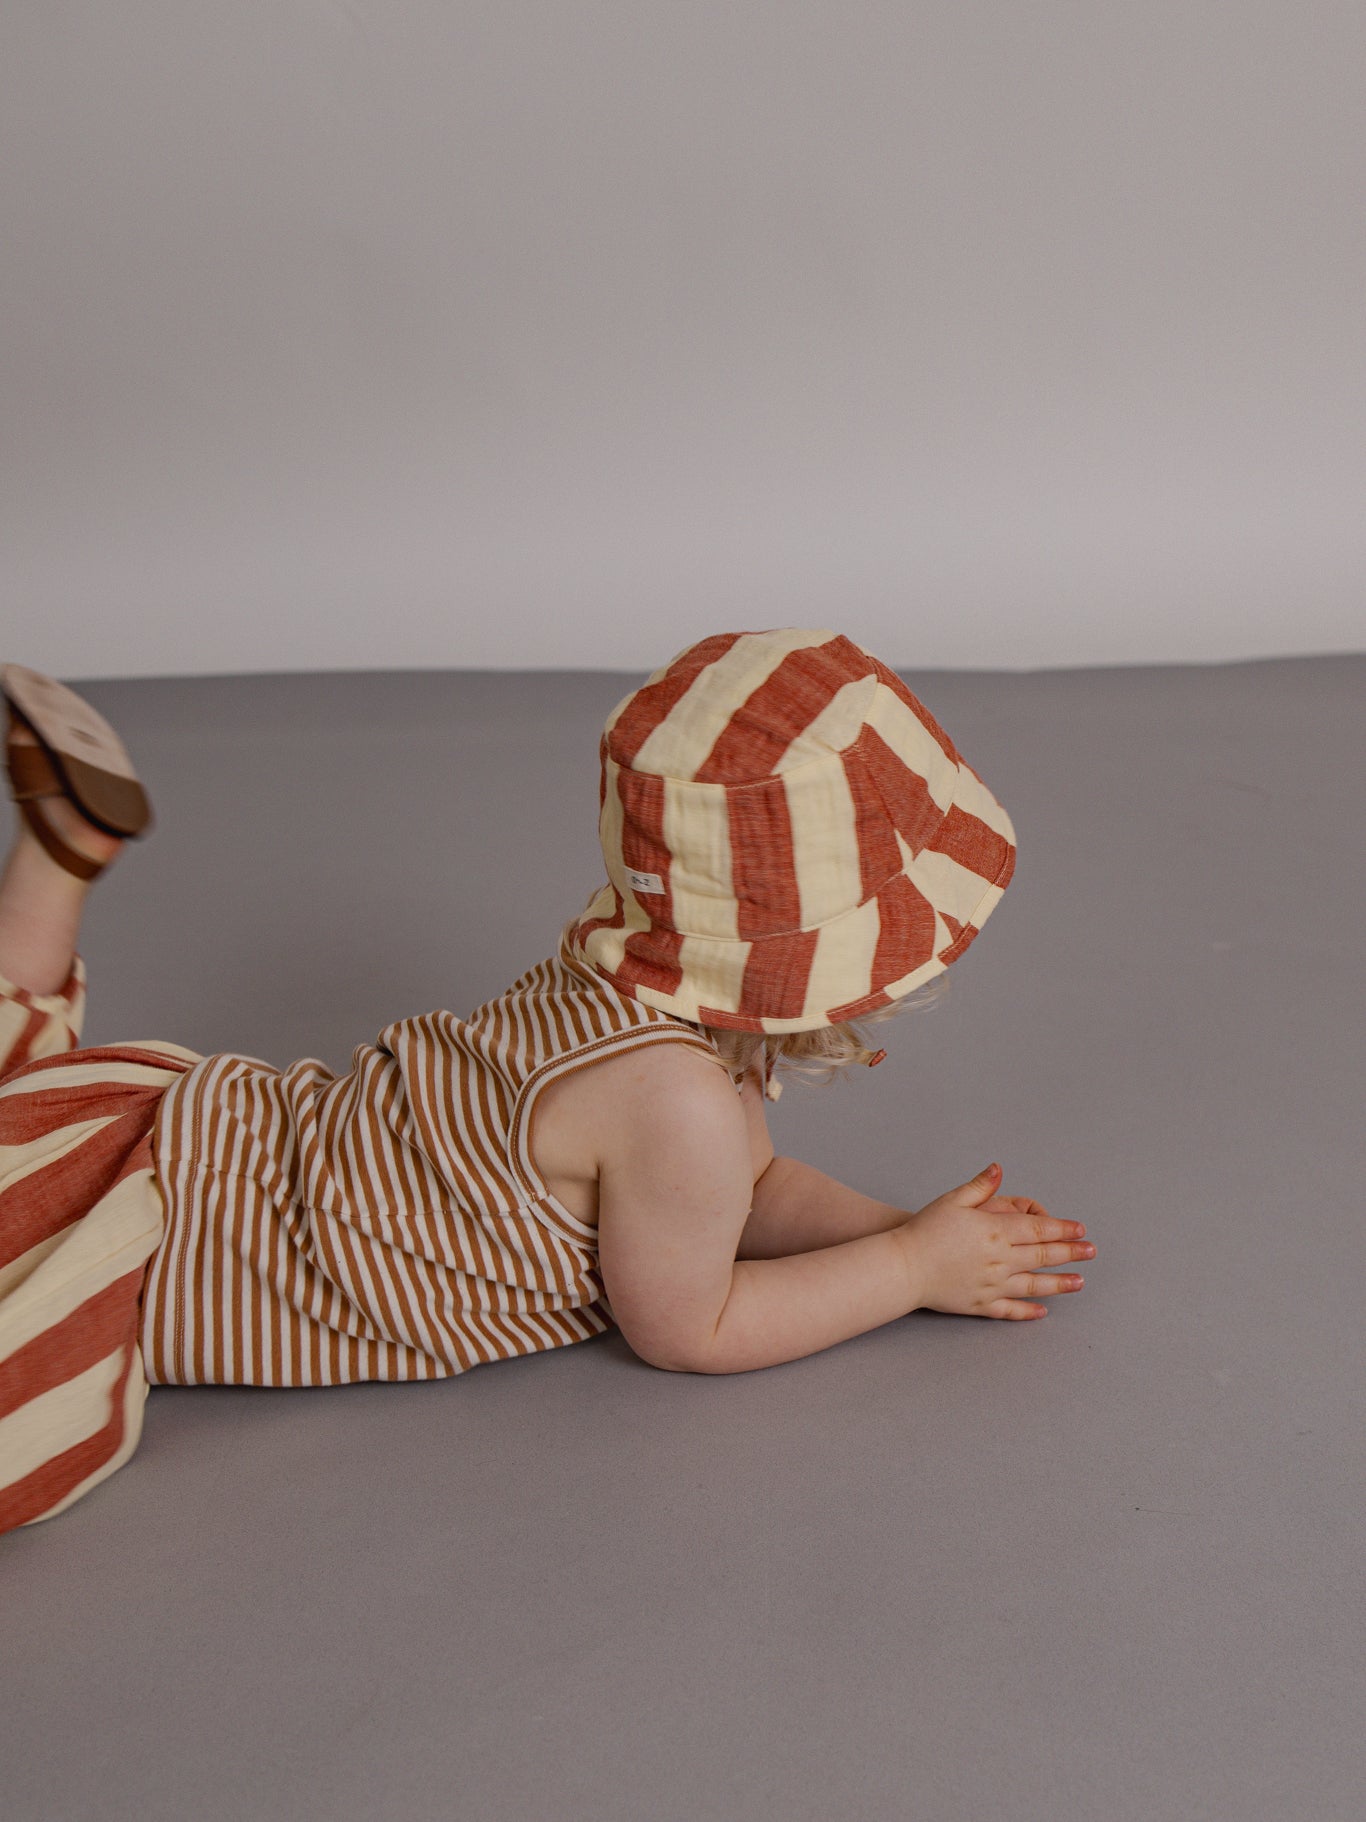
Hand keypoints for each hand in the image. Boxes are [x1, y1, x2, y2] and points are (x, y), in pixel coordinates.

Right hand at [895, 1163, 1093, 1320]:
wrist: (902, 1267)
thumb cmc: (924, 1230)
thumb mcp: (952, 1200)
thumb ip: (979, 1186)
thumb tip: (999, 1169)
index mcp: (994, 1231)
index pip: (1038, 1229)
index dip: (1063, 1229)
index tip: (1080, 1230)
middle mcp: (999, 1260)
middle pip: (1043, 1256)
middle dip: (1071, 1253)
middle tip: (1091, 1252)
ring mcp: (992, 1285)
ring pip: (1034, 1285)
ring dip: (1060, 1284)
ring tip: (1079, 1283)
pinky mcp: (980, 1304)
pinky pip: (1011, 1310)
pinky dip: (1029, 1311)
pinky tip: (1043, 1311)